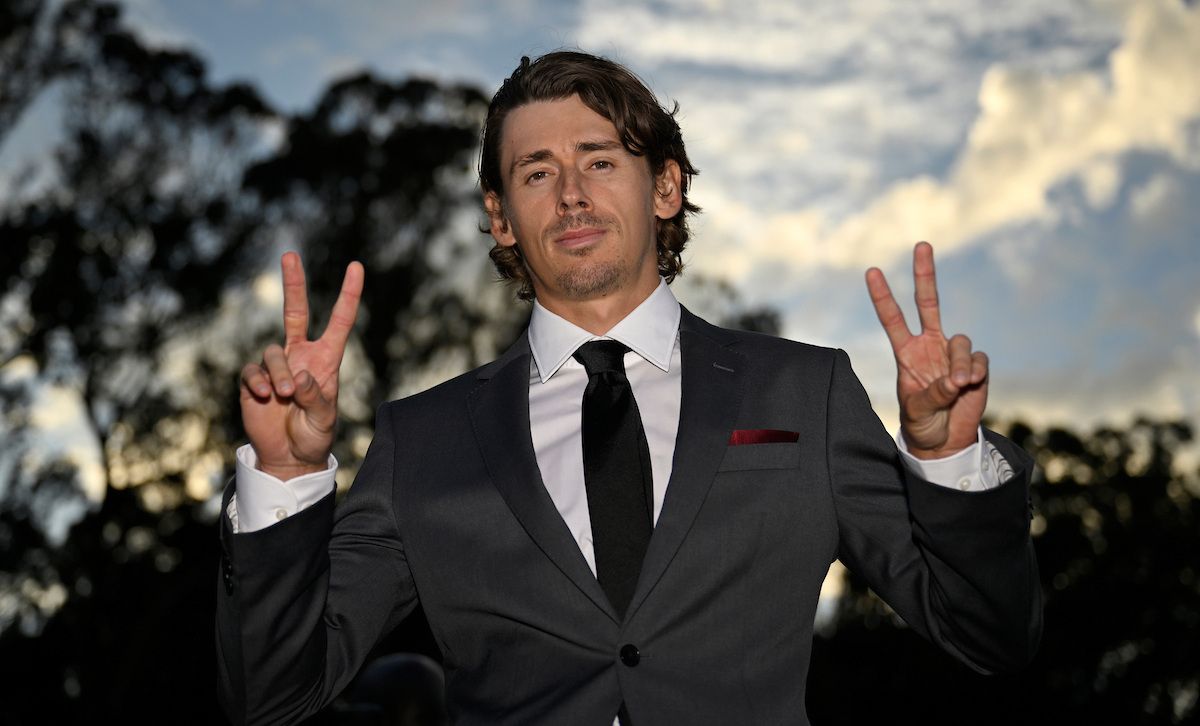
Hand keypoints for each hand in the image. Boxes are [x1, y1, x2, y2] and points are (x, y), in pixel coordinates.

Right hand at [240, 252, 363, 478]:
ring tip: (282, 395)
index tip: (356, 266)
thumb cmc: (314, 436)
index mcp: (326, 360)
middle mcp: (300, 356)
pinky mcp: (253, 380)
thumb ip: (316, 397)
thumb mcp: (324, 420)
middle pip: (295, 311)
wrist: (289, 457)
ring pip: (272, 351)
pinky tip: (263, 396)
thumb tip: (298, 375)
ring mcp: (275, 366)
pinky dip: (257, 381)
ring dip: (276, 372)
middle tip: (290, 255)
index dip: (348, 295)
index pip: (339, 321)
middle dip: (293, 283)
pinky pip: (252, 370)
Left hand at [865, 242, 986, 458]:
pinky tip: (969, 387)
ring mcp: (953, 354)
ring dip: (961, 363)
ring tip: (957, 386)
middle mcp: (929, 346)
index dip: (883, 296)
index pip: (892, 319)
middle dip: (925, 274)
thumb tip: (957, 378)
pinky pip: (979, 360)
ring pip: (961, 341)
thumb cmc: (922, 424)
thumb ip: (934, 393)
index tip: (871, 271)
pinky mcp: (976, 366)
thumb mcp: (917, 411)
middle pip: (928, 302)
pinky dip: (975, 372)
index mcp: (906, 353)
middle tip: (921, 244)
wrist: (945, 441)